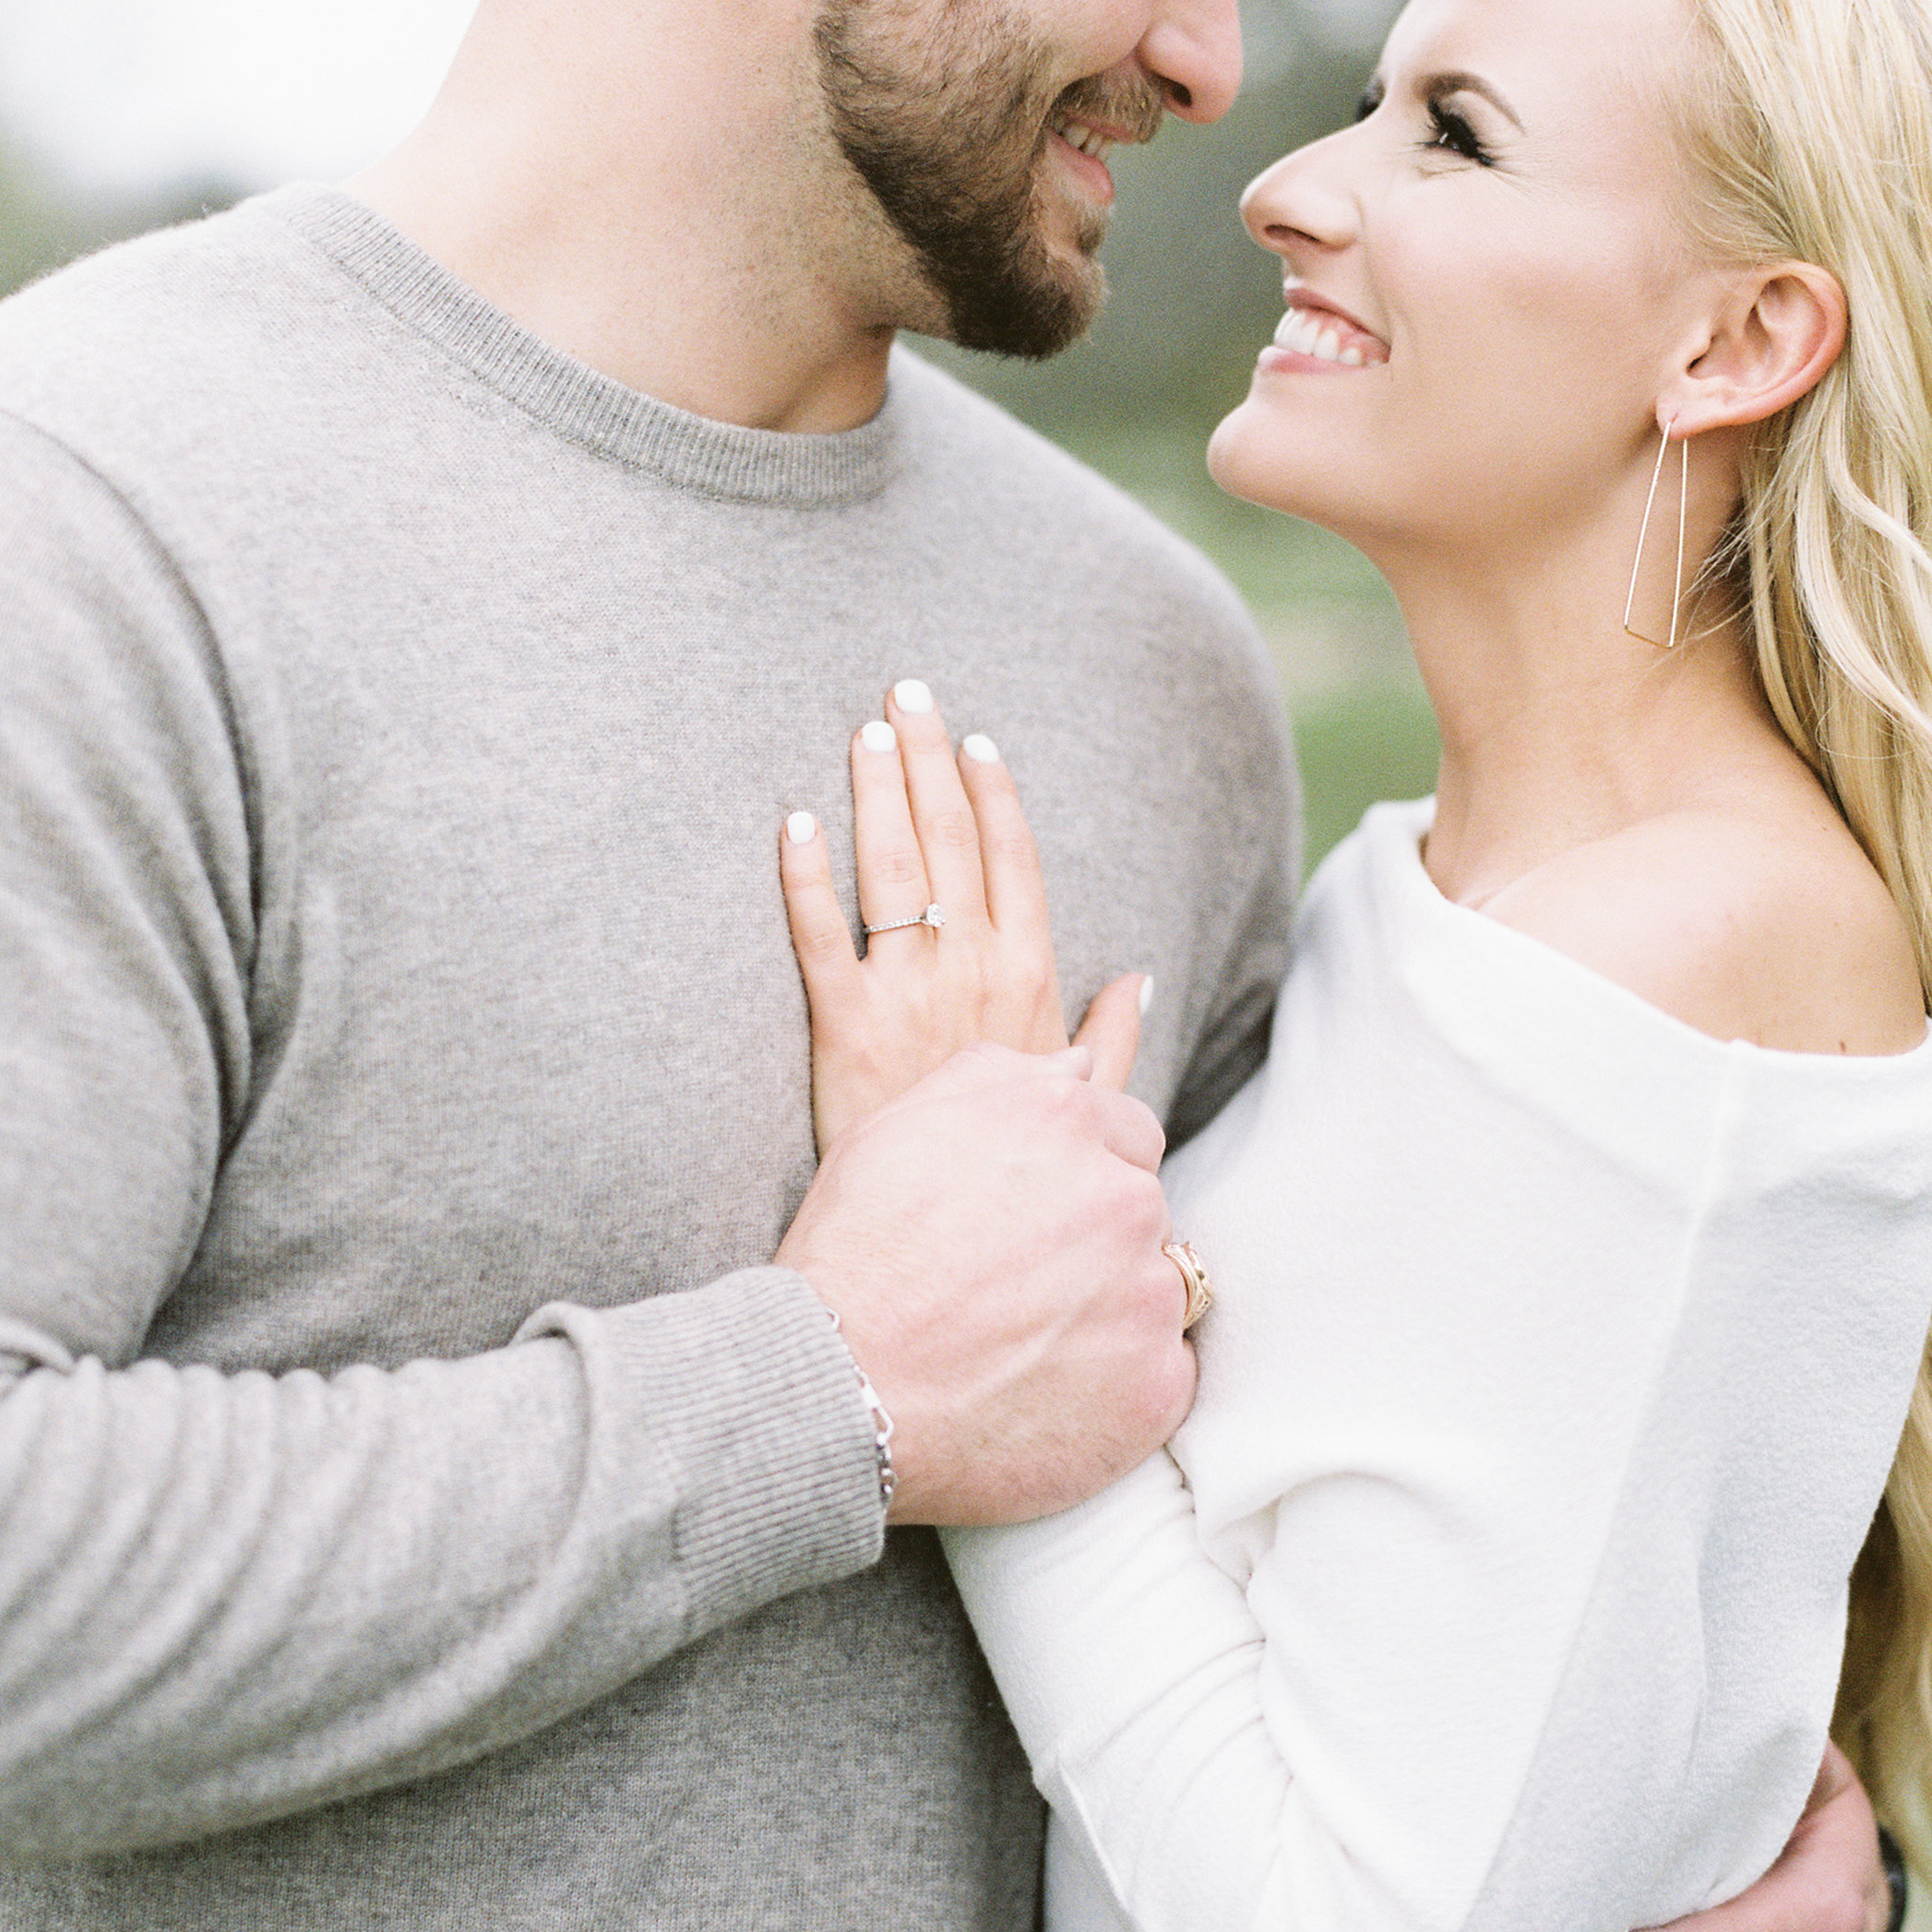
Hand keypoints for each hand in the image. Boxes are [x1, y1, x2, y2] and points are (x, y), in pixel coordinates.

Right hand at [777, 1039, 1194, 1524]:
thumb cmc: (853, 1253)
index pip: (1129, 1135)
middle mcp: (1123, 1196)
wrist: (838, 1387)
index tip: (1033, 1223)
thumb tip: (1078, 1061)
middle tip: (1016, 1290)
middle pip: (1144, 1214)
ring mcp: (1148, 1294)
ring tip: (1021, 1349)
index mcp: (1067, 1118)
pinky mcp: (1157, 1385)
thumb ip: (1003, 1076)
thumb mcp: (901, 1123)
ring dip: (1111, 1314)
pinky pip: (1161, 1377)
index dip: (1079, 1178)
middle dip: (1097, 1243)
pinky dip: (1118, 1390)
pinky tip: (1045, 1398)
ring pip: (1156, 1295)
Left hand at [780, 680, 1144, 1150]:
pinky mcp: (841, 1025)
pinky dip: (805, 876)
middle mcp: (972, 970)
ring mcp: (906, 993)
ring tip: (864, 733)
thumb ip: (1112, 1035)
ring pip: (890, 871)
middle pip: (948, 843)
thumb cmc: (1007, 1164)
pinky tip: (793, 822)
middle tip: (905, 693)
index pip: (1012, 861)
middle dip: (927, 761)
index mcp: (1028, 977)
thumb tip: (1138, 976)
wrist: (946, 1238)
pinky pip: (819, 937)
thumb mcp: (1081, 1101)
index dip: (991, 795)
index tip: (973, 741)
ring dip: (875, 793)